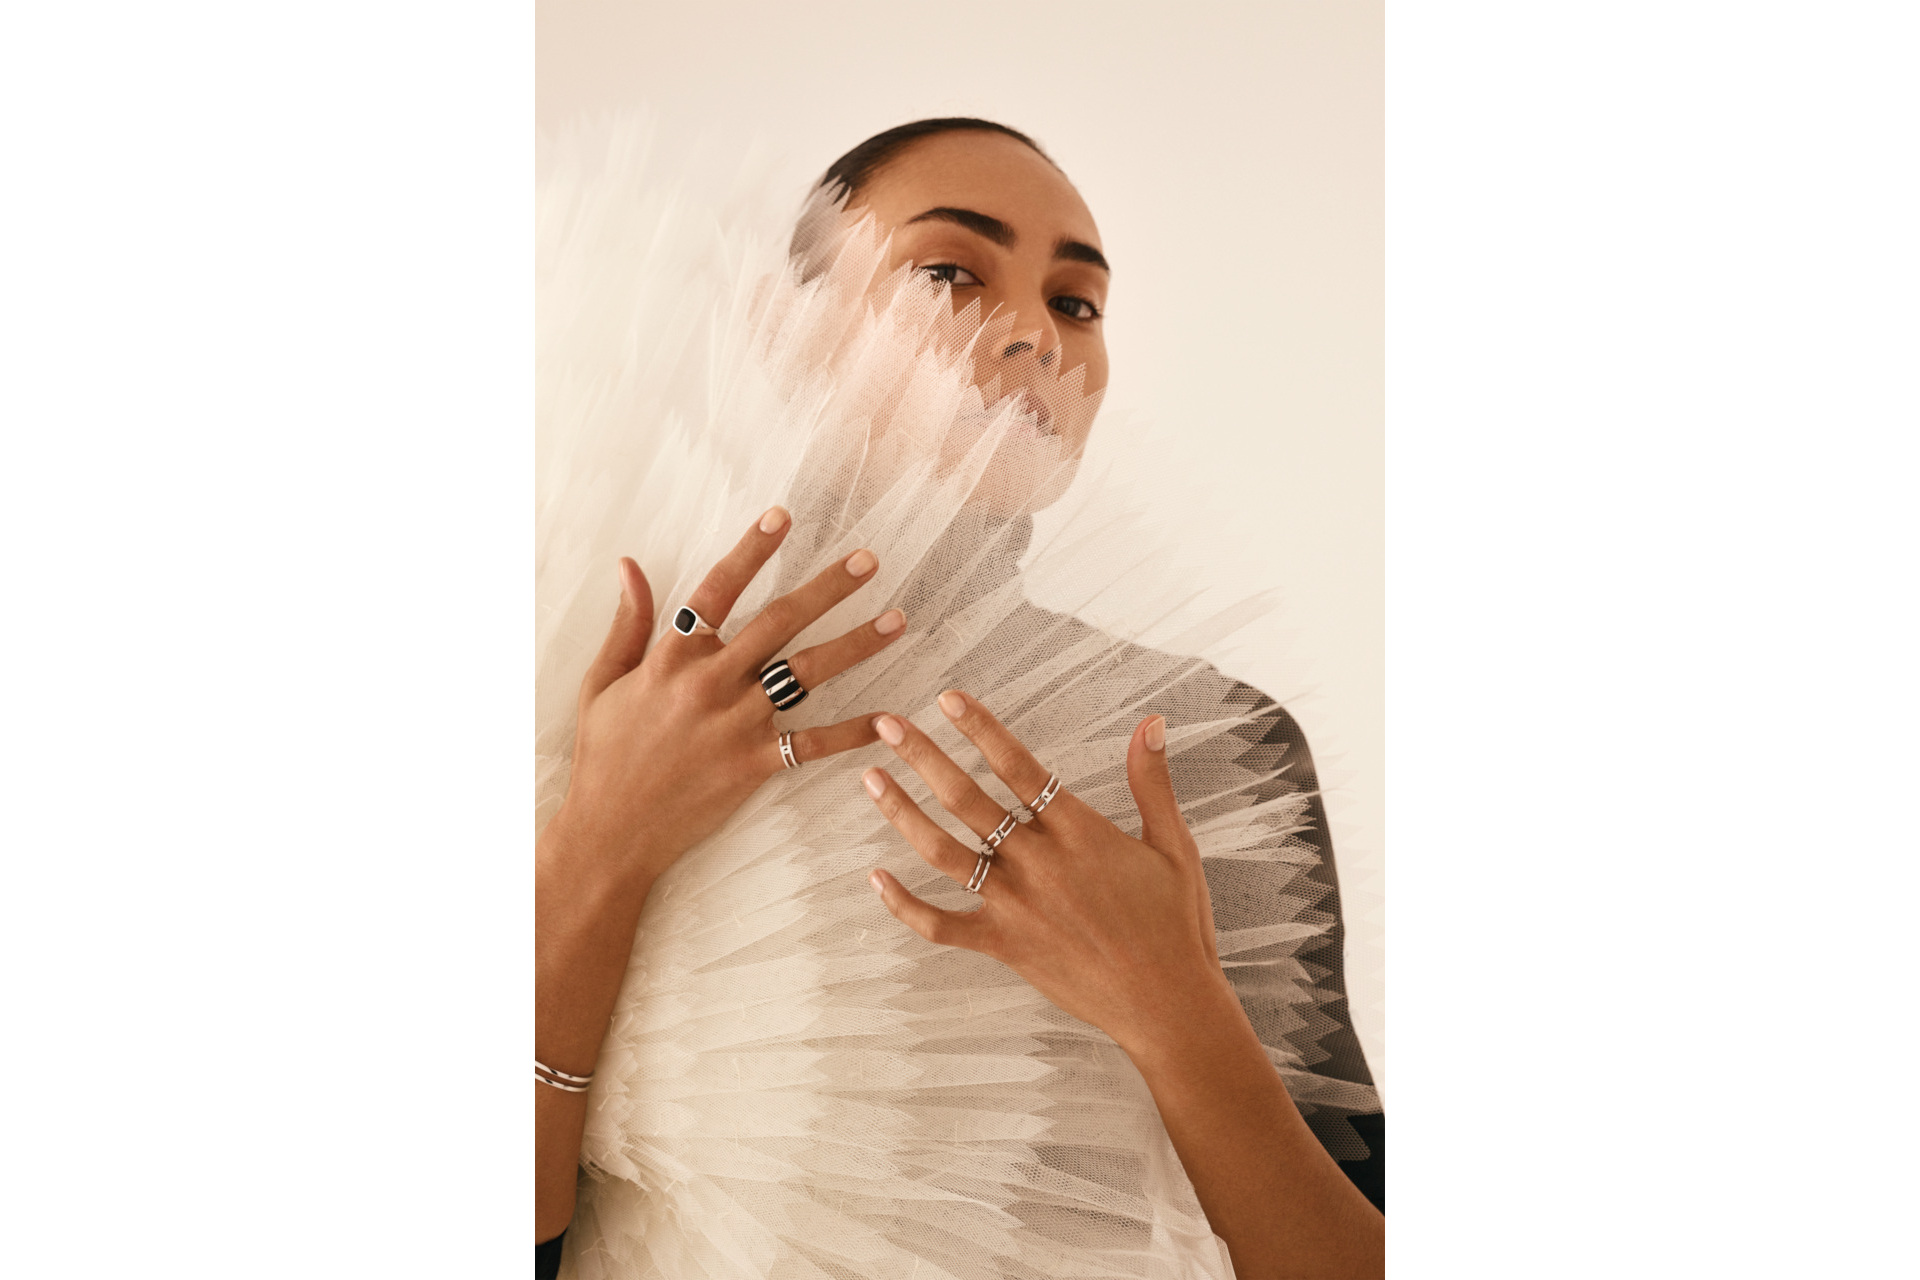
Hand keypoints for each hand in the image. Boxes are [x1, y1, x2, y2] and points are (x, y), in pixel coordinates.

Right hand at [548, 506, 905, 887]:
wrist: (610, 831)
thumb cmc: (604, 754)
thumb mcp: (603, 682)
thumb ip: (627, 623)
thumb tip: (630, 564)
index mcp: (671, 658)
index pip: (717, 590)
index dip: (751, 550)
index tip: (783, 515)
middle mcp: (708, 683)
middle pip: (777, 622)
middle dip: (827, 588)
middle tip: (868, 560)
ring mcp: (734, 724)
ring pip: (805, 673)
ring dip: (855, 644)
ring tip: (897, 620)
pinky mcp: (752, 765)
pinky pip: (812, 744)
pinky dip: (853, 732)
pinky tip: (890, 718)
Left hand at [860, 690, 1233, 1060]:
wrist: (1167, 1006)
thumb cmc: (1176, 925)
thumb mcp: (1174, 846)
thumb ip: (1152, 781)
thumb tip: (1151, 721)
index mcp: (1079, 831)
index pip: (1019, 765)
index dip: (980, 728)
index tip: (948, 699)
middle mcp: (1039, 863)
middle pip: (967, 798)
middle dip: (922, 756)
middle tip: (886, 723)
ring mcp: (1016, 907)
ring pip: (944, 852)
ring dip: (902, 813)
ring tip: (871, 779)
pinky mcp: (1004, 947)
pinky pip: (941, 926)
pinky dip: (904, 905)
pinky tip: (875, 878)